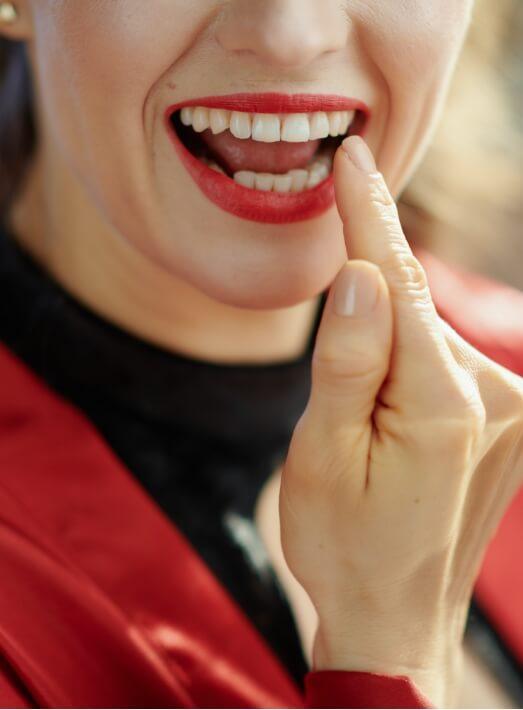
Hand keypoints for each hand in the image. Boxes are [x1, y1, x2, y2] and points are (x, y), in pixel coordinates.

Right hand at [279, 136, 522, 706]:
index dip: (366, 217)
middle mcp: (494, 396)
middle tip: (337, 357)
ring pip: (426, 335)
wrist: (395, 616)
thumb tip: (359, 277)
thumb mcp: (321, 457)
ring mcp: (510, 409)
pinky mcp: (506, 419)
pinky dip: (407, 362)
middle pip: (412, 308)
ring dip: (384, 345)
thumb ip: (346, 362)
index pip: (398, 283)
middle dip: (366, 296)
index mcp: (442, 404)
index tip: (351, 158)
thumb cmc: (344, 543)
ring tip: (358, 426)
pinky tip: (387, 415)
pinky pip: (443, 361)